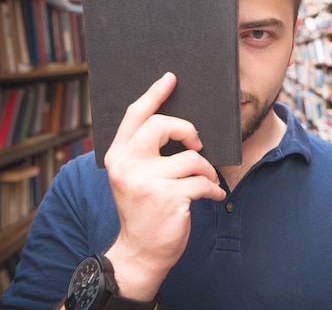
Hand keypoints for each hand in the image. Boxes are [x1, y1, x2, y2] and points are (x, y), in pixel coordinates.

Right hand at [102, 72, 226, 300]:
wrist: (141, 253)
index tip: (170, 78)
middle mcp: (127, 165)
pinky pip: (202, 181)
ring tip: (207, 180)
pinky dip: (213, 188)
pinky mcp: (168, 198)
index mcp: (117, 156)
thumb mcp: (134, 178)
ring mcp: (146, 182)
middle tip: (198, 143)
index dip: (154, 93)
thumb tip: (176, 125)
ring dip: (206, 169)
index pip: (134, 115)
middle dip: (187, 130)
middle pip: (162, 125)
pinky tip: (214, 196)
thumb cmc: (143, 210)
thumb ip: (145, 153)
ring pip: (191, 157)